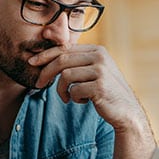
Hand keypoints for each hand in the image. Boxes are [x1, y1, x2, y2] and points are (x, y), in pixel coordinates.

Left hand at [29, 44, 146, 133]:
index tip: (32, 62)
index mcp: (97, 50)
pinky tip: (83, 101)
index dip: (46, 55)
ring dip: (62, 90)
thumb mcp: (92, 72)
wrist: (126, 110)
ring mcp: (101, 70)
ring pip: (65, 76)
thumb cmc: (104, 91)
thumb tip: (46, 58)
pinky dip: (74, 98)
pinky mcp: (99, 86)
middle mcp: (100, 57)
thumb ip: (76, 62)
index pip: (65, 48)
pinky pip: (74, 90)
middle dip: (46, 72)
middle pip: (62, 60)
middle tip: (38, 84)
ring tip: (69, 97)